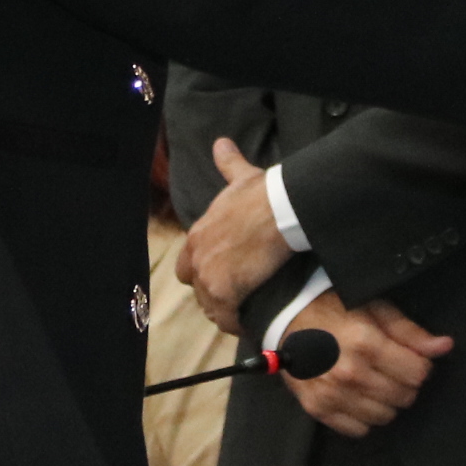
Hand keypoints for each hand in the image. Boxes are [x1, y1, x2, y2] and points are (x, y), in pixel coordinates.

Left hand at [175, 137, 295, 333]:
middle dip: (214, 294)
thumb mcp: (241, 178)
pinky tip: (251, 321)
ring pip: (212, 307)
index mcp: (197, 236)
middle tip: (239, 294)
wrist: (279, 210)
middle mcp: (197, 259)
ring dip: (227, 310)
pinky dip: (238, 323)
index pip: (187, 267)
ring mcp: (208, 278)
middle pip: (199, 290)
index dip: (206, 272)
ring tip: (247, 310)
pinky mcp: (225, 293)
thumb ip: (228, 164)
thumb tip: (221, 143)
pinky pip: (227, 319)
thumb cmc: (263, 193)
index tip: (224, 275)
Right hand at [283, 292, 449, 435]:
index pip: (418, 374)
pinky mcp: (317, 409)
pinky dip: (363, 417)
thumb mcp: (374, 308)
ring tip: (374, 382)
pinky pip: (358, 429)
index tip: (410, 358)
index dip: (420, 365)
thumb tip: (444, 347)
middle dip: (405, 384)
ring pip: (385, 416)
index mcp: (368, 344)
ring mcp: (333, 395)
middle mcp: (351, 374)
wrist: (285, 318)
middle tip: (392, 369)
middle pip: (404, 397)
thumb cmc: (334, 307)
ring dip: (386, 401)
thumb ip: (409, 331)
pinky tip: (357, 396)